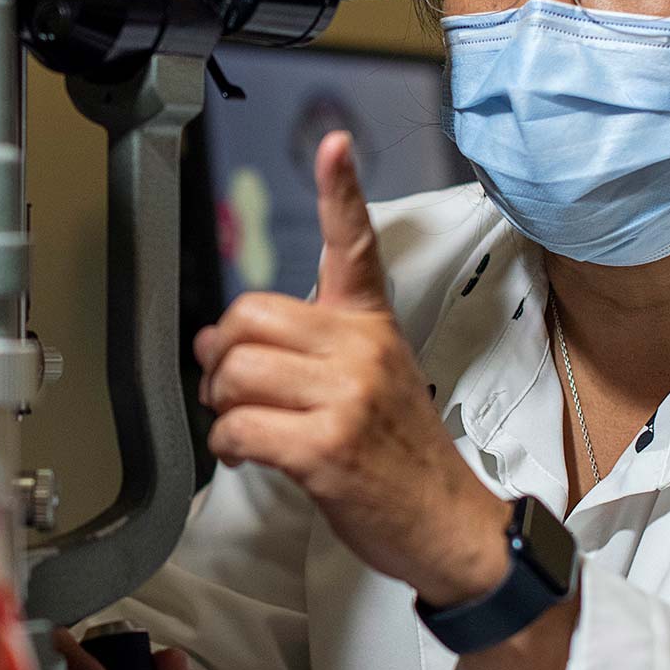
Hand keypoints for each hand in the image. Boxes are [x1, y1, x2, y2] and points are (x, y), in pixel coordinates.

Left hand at [194, 132, 508, 606]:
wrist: (449, 525)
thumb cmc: (402, 457)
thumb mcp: (376, 381)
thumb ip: (313, 349)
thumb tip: (224, 342)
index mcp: (372, 325)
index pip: (353, 245)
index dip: (340, 191)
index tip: (334, 144)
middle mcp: (361, 350)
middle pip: (249, 317)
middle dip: (221, 354)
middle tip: (225, 385)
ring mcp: (346, 398)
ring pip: (236, 372)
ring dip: (220, 405)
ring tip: (240, 424)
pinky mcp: (327, 448)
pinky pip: (239, 426)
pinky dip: (228, 444)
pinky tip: (246, 454)